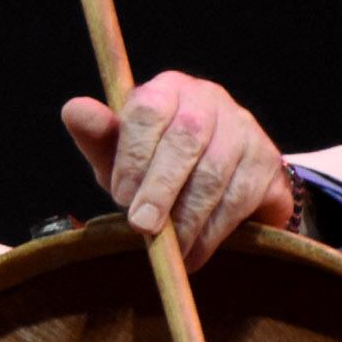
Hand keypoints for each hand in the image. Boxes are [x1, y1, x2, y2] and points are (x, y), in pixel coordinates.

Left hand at [61, 70, 292, 265]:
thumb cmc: (155, 163)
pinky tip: (194, 252)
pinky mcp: (267, 161)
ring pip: (216, 172)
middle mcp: (209, 100)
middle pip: (187, 137)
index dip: (134, 154)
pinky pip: (241, 197)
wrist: (219, 180)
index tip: (120, 195)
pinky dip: (214, 230)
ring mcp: (244, 128)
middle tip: (143, 226)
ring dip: (188, 217)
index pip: (149, 108)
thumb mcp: (120, 154)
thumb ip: (98, 138)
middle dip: (161, 188)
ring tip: (168, 249)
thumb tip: (73, 109)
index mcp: (166, 90)